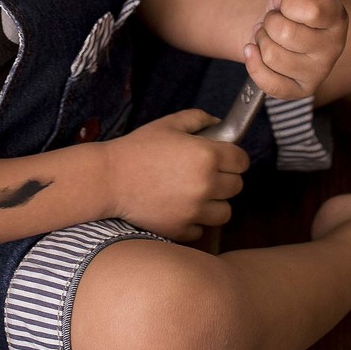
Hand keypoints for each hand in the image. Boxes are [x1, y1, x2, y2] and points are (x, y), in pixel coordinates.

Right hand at [102, 110, 248, 241]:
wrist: (108, 180)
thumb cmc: (137, 149)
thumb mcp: (169, 124)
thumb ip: (199, 119)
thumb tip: (219, 123)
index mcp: (206, 155)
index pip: (242, 161)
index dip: (234, 158)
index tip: (225, 158)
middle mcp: (205, 185)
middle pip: (237, 186)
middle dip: (225, 179)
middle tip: (206, 174)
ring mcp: (194, 211)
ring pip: (224, 212)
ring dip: (214, 204)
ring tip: (194, 194)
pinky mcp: (181, 230)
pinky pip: (201, 229)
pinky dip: (193, 221)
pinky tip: (178, 208)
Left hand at [243, 0, 347, 99]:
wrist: (277, 29)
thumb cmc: (287, 6)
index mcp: (337, 16)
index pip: (311, 10)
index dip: (289, 3)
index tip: (287, 2)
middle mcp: (334, 47)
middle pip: (285, 33)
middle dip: (269, 22)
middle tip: (274, 21)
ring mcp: (319, 72)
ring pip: (271, 55)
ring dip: (261, 41)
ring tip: (269, 35)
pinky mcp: (302, 91)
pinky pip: (269, 83)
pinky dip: (253, 64)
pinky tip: (255, 52)